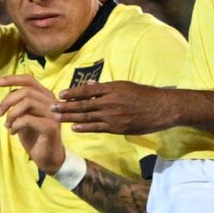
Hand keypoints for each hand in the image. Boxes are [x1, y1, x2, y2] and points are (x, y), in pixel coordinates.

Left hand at [0, 74, 65, 174]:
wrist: (47, 158)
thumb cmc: (35, 137)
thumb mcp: (24, 117)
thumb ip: (20, 104)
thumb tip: (8, 92)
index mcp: (46, 97)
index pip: (30, 81)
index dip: (13, 79)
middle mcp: (52, 103)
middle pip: (26, 91)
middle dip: (8, 101)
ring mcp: (53, 114)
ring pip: (27, 103)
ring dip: (12, 114)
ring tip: (8, 125)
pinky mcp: (50, 127)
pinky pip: (28, 119)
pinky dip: (16, 124)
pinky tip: (13, 132)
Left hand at [55, 79, 179, 133]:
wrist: (162, 108)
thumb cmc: (145, 95)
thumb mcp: (126, 86)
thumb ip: (106, 87)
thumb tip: (90, 84)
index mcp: (112, 88)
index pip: (87, 90)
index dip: (72, 93)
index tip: (60, 94)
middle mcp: (110, 101)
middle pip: (83, 104)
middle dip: (65, 106)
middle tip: (51, 108)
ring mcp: (113, 115)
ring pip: (87, 116)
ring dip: (70, 117)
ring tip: (56, 118)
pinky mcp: (118, 127)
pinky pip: (97, 127)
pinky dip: (84, 127)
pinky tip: (74, 128)